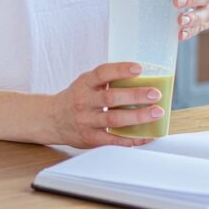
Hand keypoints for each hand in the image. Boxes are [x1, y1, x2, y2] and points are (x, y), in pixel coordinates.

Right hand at [49, 62, 163, 147]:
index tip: (138, 68)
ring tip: (155, 113)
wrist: (52, 119)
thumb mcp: (85, 83)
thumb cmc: (75, 98)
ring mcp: (86, 120)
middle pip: (111, 97)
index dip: (120, 69)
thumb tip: (140, 78)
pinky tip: (144, 136)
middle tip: (155, 94)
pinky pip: (112, 140)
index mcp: (84, 83)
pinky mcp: (90, 137)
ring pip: (114, 119)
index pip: (102, 73)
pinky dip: (130, 139)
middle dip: (136, 96)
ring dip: (138, 116)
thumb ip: (105, 80)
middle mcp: (84, 101)